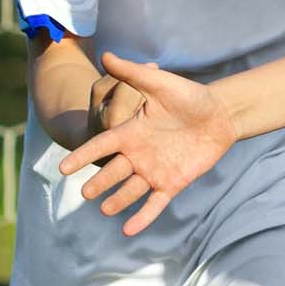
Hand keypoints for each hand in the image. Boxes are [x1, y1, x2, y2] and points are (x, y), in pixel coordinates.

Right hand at [57, 54, 238, 235]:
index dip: (83, 156)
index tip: (64, 168)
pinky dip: (142, 216)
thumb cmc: (190, 96)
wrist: (220, 114)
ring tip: (105, 210)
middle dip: (100, 183)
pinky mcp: (172, 183)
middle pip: (112, 171)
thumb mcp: (160, 83)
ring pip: (130, 190)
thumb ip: (133, 74)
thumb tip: (105, 55)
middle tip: (86, 192)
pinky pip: (154, 203)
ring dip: (118, 201)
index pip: (101, 145)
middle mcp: (138, 153)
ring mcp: (154, 170)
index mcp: (131, 131)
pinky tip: (129, 230)